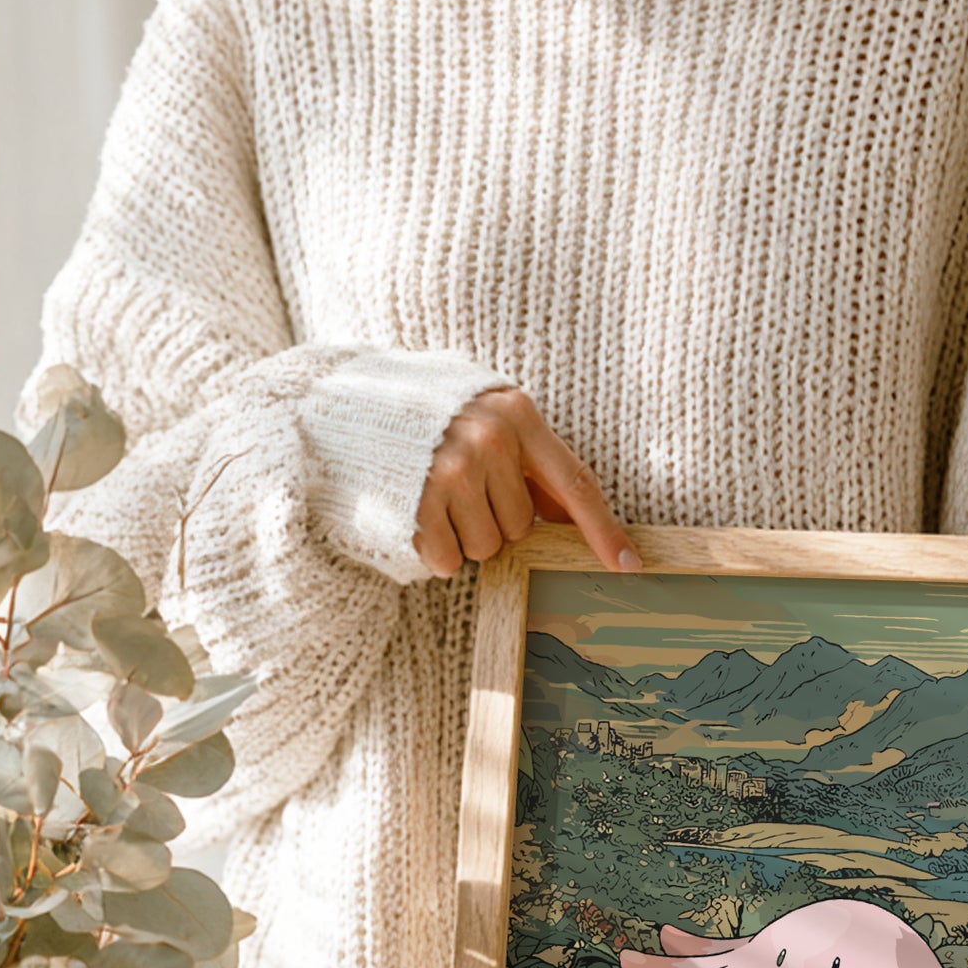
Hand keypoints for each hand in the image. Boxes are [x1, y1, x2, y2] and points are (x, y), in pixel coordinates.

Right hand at [414, 387, 640, 577]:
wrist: (338, 401)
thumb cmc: (422, 413)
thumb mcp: (483, 416)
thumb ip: (527, 459)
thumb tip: (570, 514)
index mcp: (517, 414)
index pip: (575, 483)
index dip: (604, 530)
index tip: (629, 565)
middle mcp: (490, 440)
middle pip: (522, 526)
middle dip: (494, 520)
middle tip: (458, 489)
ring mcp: (452, 471)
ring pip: (488, 548)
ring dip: (463, 537)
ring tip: (432, 498)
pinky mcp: (418, 503)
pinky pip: (449, 560)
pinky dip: (435, 551)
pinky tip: (415, 515)